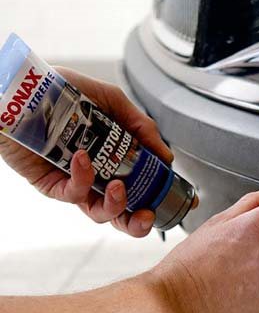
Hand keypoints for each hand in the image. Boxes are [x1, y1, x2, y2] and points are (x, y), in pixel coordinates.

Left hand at [0, 67, 173, 237]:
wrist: (19, 90)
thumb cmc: (57, 90)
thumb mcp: (110, 99)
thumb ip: (141, 125)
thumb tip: (166, 153)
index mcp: (115, 159)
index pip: (144, 187)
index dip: (163, 198)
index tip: (185, 201)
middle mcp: (98, 176)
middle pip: (125, 214)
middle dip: (140, 221)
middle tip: (147, 212)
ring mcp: (76, 183)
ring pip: (102, 213)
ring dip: (116, 205)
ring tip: (118, 185)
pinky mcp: (52, 185)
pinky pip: (74, 194)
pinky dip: (84, 179)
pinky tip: (83, 159)